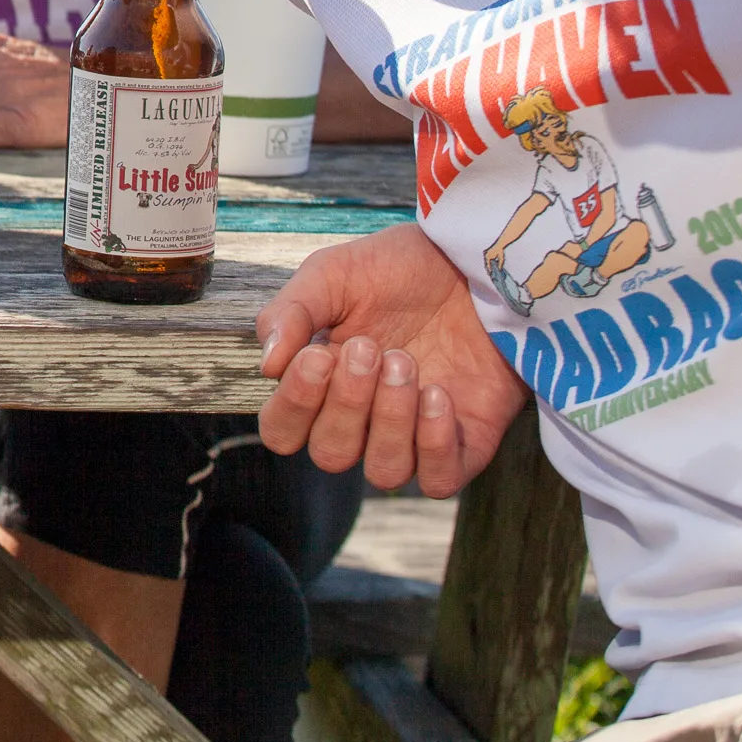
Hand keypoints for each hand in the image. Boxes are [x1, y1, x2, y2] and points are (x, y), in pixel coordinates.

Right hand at [254, 223, 527, 496]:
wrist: (473, 261)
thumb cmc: (396, 268)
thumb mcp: (332, 274)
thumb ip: (290, 313)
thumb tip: (268, 367)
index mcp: (322, 385)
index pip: (283, 430)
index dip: (295, 405)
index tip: (317, 355)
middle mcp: (363, 419)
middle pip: (331, 454)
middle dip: (347, 403)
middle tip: (369, 347)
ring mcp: (414, 435)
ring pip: (384, 472)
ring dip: (389, 421)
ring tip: (406, 363)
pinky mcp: (466, 442)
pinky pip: (438, 480)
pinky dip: (434, 445)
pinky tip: (438, 394)